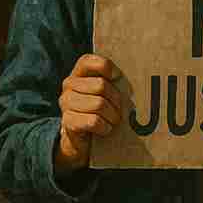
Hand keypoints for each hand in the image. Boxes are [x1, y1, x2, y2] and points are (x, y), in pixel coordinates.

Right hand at [54, 54, 124, 174]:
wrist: (81, 141)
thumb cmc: (99, 114)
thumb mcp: (104, 95)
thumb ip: (113, 84)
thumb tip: (136, 84)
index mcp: (78, 74)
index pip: (89, 61)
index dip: (106, 67)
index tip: (117, 78)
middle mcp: (68, 85)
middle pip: (101, 85)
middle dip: (116, 101)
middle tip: (119, 111)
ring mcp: (66, 103)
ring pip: (99, 104)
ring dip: (112, 117)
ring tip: (112, 121)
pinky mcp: (68, 121)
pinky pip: (94, 121)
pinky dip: (105, 128)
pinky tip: (105, 130)